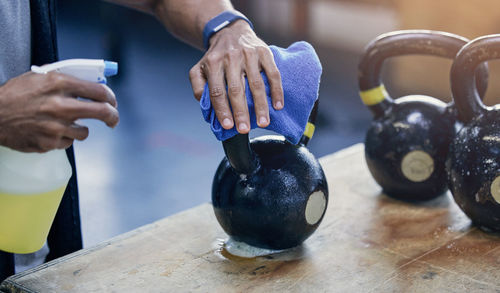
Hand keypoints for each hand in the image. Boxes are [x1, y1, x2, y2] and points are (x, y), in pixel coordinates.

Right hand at [0, 72, 118, 152]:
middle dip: (112, 117)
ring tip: (64, 123)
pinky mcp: (50, 143)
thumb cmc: (16, 94)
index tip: (112, 102)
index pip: (99, 91)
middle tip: (113, 120)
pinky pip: (68, 142)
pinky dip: (63, 137)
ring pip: (85, 132)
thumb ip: (66, 79)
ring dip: (79, 128)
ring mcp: (56, 126)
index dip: (110, 97)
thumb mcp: (39, 77)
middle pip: (103, 112)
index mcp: (59, 84)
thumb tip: (91, 82)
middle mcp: (60, 105)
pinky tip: (49, 130)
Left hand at [189, 19, 283, 133]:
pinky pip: (273, 74)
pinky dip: (276, 91)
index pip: (217, 91)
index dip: (222, 110)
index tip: (227, 126)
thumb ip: (198, 85)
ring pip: (256, 84)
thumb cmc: (216, 57)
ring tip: (263, 123)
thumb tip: (204, 103)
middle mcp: (231, 58)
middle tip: (245, 129)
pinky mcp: (264, 52)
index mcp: (214, 63)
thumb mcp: (199, 68)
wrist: (231, 31)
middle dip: (241, 112)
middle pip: (237, 90)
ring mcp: (249, 55)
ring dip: (261, 106)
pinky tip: (278, 106)